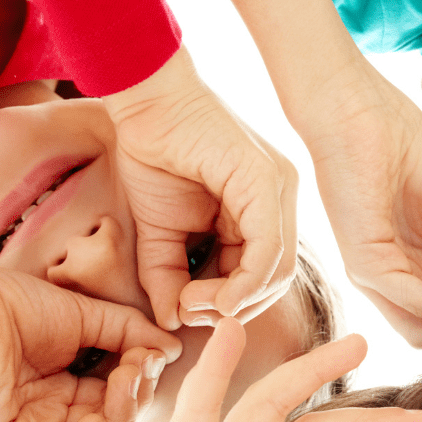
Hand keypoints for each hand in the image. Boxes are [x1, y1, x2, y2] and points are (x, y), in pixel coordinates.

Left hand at [0, 258, 180, 421]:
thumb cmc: (0, 302)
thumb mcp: (80, 316)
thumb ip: (128, 333)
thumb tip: (171, 349)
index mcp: (59, 391)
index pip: (116, 403)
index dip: (141, 384)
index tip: (152, 354)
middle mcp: (45, 419)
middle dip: (135, 402)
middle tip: (139, 369)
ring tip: (123, 384)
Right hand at [102, 47, 298, 330]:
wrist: (141, 99)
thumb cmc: (152, 155)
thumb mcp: (160, 233)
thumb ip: (167, 277)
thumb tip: (170, 322)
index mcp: (263, 213)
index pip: (263, 276)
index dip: (229, 304)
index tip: (186, 310)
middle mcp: (279, 202)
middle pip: (276, 279)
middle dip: (235, 308)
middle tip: (190, 311)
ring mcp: (278, 190)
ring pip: (277, 269)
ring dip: (235, 300)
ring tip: (191, 302)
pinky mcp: (266, 181)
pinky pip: (268, 247)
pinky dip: (245, 282)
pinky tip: (217, 297)